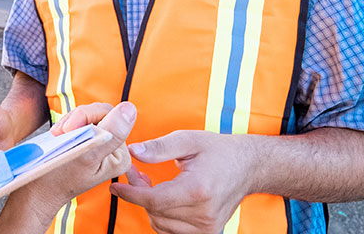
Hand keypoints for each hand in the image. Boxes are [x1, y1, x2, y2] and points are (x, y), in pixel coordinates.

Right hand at [0, 102, 137, 233]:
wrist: (38, 190)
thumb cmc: (58, 177)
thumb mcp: (87, 155)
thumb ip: (113, 133)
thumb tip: (130, 108)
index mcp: (120, 156)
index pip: (113, 117)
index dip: (88, 116)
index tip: (69, 129)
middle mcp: (114, 150)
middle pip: (102, 113)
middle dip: (79, 117)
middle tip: (60, 132)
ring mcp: (100, 145)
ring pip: (90, 115)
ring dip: (71, 121)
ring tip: (58, 135)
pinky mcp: (87, 141)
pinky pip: (81, 120)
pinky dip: (68, 123)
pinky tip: (58, 134)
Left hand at [111, 130, 256, 233]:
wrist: (248, 167)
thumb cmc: (218, 151)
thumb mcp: (188, 140)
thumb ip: (158, 147)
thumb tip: (132, 152)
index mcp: (198, 190)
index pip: (154, 201)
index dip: (130, 194)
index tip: (115, 185)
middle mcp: (203, 214)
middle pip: (155, 213)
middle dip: (138, 194)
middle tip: (135, 174)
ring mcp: (207, 228)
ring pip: (160, 225)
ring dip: (149, 206)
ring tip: (150, 184)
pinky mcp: (208, 233)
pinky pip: (172, 231)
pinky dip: (161, 216)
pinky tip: (162, 197)